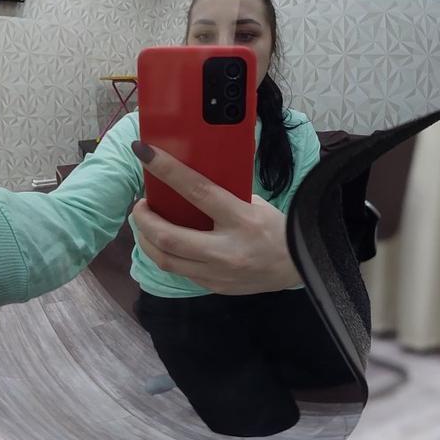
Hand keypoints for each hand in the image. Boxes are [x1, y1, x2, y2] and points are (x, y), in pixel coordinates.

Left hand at [130, 141, 302, 294]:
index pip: (197, 191)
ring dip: (146, 240)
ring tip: (145, 224)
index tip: (145, 152)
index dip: (167, 170)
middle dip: (144, 219)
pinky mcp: (214, 287)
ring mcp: (218, 273)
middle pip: (169, 237)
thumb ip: (223, 196)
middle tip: (141, 204)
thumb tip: (189, 183)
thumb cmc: (276, 228)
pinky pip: (179, 271)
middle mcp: (227, 250)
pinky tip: (163, 243)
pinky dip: (165, 254)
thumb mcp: (255, 204)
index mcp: (242, 219)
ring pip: (166, 260)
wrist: (299, 266)